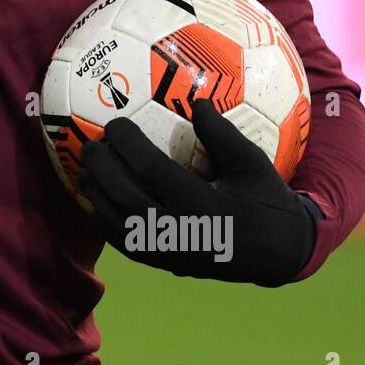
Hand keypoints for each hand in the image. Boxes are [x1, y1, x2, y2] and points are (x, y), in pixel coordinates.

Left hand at [77, 98, 318, 286]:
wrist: (279, 254)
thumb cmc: (268, 201)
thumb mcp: (253, 164)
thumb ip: (223, 135)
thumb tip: (196, 101)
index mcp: (201, 205)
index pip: (150, 169)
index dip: (127, 144)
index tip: (114, 123)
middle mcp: (180, 231)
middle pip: (125, 196)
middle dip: (102, 169)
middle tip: (89, 146)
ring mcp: (170, 252)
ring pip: (119, 224)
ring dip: (97, 196)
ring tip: (85, 172)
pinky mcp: (167, 263)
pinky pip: (127, 245)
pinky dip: (105, 224)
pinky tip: (95, 204)